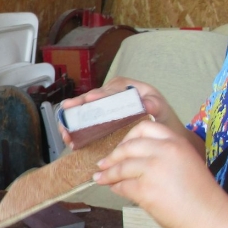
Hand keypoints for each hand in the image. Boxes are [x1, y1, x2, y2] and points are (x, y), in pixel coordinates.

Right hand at [58, 77, 181, 147]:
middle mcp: (112, 97)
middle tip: (68, 108)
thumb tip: (147, 103)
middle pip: (92, 99)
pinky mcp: (101, 125)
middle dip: (78, 105)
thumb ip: (155, 105)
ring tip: (64, 128)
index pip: (111, 89)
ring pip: (85, 112)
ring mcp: (105, 111)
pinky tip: (70, 139)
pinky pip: (86, 126)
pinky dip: (76, 132)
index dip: (99, 94)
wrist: (163, 136)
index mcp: (127, 89)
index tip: (90, 99)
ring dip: (73, 120)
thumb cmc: (161, 119)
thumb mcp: (161, 109)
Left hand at [93, 120, 227, 227]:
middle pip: (128, 146)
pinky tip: (115, 190)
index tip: (122, 147)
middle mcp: (165, 150)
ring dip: (108, 173)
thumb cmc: (202, 197)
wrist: (213, 219)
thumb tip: (134, 161)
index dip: (128, 137)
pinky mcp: (145, 189)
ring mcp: (153, 169)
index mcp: (177, 142)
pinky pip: (123, 186)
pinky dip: (116, 188)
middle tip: (103, 164)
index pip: (145, 127)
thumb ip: (164, 157)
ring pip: (121, 166)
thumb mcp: (186, 164)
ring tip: (101, 178)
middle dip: (113, 156)